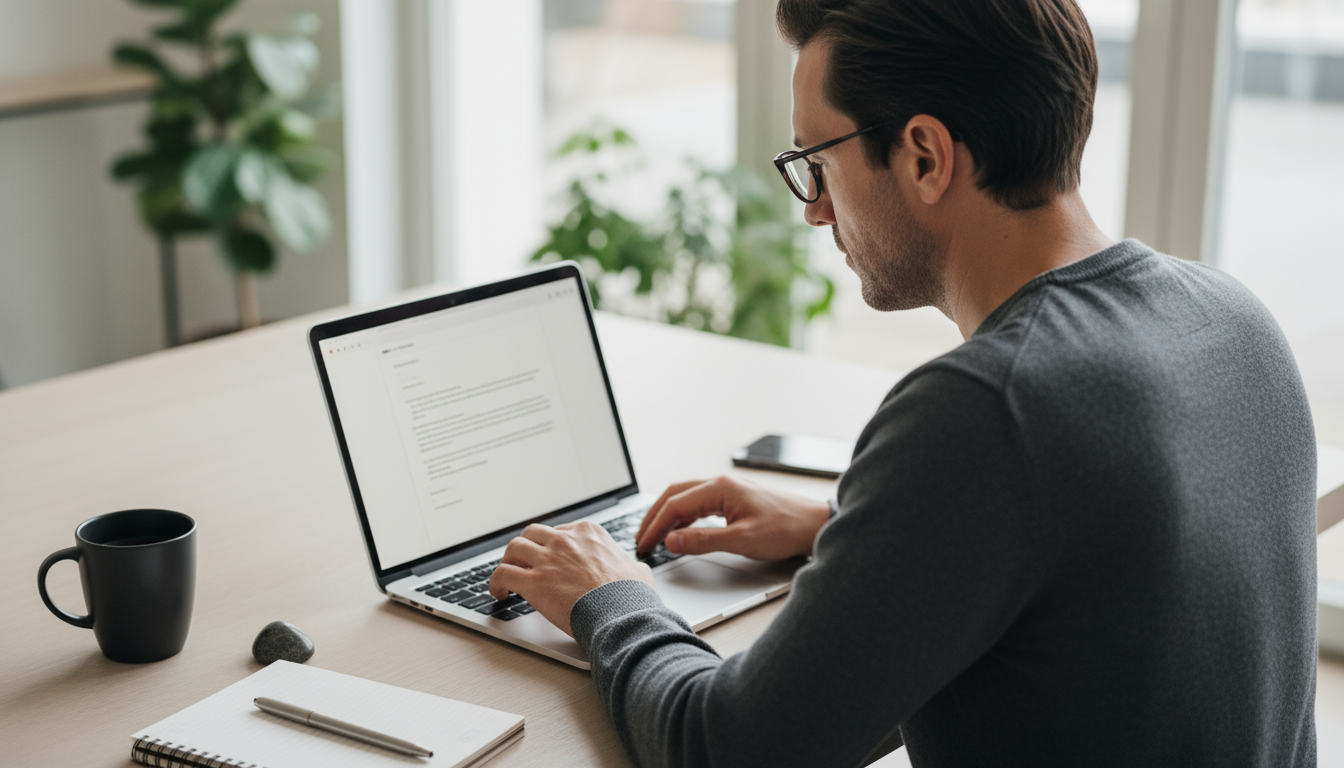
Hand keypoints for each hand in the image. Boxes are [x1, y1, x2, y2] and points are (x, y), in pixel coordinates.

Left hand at [488, 521, 653, 636]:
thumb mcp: (637, 570)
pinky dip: (495, 582)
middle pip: (533, 534)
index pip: (559, 530)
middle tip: (524, 562)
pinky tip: (499, 592)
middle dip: (527, 547)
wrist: (622, 614)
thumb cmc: (630, 596)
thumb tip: (635, 570)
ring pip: (513, 548)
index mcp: (588, 532)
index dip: (551, 545)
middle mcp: (565, 540)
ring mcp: (547, 559)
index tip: (549, 556)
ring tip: (508, 575)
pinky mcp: (533, 582)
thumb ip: (630, 564)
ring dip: (509, 561)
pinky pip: (502, 574)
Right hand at [635, 475, 830, 560]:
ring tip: (655, 536)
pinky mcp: (734, 498)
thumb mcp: (742, 540)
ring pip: (686, 497)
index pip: (674, 504)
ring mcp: (727, 489)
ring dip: (668, 516)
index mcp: (720, 488)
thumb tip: (671, 541)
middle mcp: (721, 483)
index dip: (655, 526)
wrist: (815, 524)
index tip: (644, 544)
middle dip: (654, 517)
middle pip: (675, 495)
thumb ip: (703, 541)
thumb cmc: (785, 529)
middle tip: (641, 539)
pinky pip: (699, 503)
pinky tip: (681, 531)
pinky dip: (684, 516)